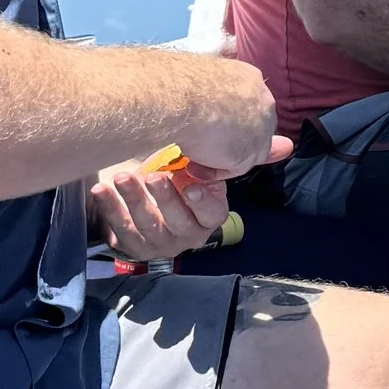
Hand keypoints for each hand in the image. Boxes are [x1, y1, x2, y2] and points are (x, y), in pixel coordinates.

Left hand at [90, 131, 293, 263]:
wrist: (140, 188)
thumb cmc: (179, 173)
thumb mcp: (207, 163)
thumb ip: (245, 155)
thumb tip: (287, 144)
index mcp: (207, 217)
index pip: (211, 216)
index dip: (202, 202)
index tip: (190, 182)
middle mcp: (185, 236)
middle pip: (177, 224)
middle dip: (163, 200)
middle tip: (150, 175)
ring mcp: (157, 242)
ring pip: (146, 229)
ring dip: (133, 203)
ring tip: (121, 178)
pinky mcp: (130, 244)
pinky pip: (119, 234)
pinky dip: (108, 211)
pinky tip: (101, 190)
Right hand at [166, 57, 280, 174]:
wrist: (176, 96)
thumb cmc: (176, 84)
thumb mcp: (198, 83)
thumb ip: (210, 96)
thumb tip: (202, 105)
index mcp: (250, 79)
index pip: (249, 106)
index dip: (231, 122)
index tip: (208, 129)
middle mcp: (264, 101)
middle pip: (254, 129)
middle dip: (230, 141)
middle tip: (201, 147)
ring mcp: (263, 128)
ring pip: (245, 150)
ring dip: (218, 158)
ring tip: (190, 161)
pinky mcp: (253, 151)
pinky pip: (235, 168)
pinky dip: (213, 171)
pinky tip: (191, 167)